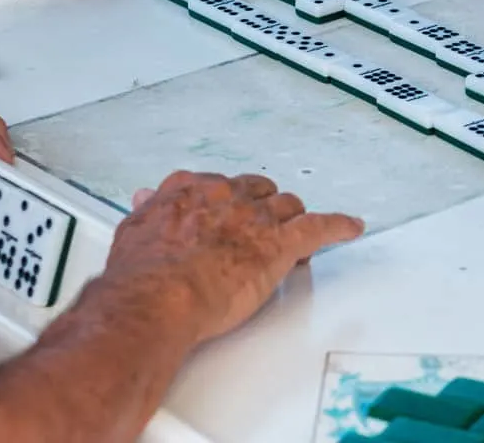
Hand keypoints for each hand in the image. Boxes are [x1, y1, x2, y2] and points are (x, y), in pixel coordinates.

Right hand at [108, 171, 363, 344]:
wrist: (157, 297)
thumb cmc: (142, 274)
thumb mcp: (133, 231)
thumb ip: (147, 211)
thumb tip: (146, 198)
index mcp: (193, 191)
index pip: (219, 186)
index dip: (228, 202)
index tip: (229, 211)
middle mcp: (228, 198)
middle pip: (259, 192)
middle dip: (263, 209)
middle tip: (261, 230)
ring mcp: (257, 220)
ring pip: (288, 207)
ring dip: (292, 220)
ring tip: (296, 235)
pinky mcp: (280, 245)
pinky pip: (320, 227)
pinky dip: (338, 226)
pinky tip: (351, 227)